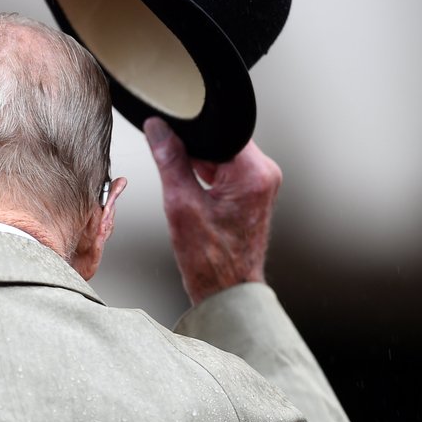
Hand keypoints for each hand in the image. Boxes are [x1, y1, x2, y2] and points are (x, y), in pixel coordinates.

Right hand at [144, 117, 281, 305]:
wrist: (227, 292)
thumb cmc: (212, 261)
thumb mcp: (180, 205)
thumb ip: (169, 160)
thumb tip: (158, 129)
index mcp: (253, 173)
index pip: (219, 129)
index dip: (191, 130)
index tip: (172, 139)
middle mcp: (264, 174)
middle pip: (220, 140)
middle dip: (194, 152)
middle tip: (184, 183)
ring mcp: (260, 183)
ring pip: (220, 155)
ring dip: (200, 168)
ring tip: (194, 200)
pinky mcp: (252, 192)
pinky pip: (225, 170)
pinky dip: (206, 178)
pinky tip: (199, 202)